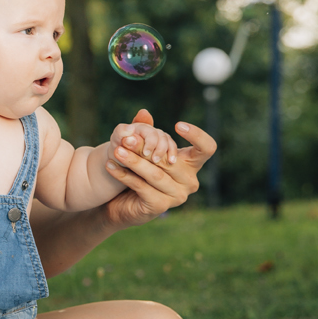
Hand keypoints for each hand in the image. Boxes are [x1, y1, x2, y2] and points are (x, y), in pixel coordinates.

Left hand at [100, 110, 215, 229]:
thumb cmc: (138, 171)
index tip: (178, 125)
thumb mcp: (143, 150)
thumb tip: (143, 112)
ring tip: (116, 150)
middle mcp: (190, 181)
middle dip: (145, 148)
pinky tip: (110, 165)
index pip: (207, 148)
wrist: (122, 201)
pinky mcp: (160, 206)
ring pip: (155, 174)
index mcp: (191, 164)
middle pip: (170, 160)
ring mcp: (177, 196)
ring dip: (133, 161)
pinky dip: (124, 175)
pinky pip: (141, 187)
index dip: (198, 135)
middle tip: (126, 139)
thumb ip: (145, 132)